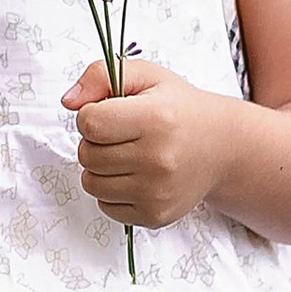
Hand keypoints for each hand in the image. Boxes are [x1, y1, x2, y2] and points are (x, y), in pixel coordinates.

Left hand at [62, 55, 243, 229]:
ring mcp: (156, 192)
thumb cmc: (179, 109)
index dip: (92, 115)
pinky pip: (105, 206)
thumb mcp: (146, 76)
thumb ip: (101, 75)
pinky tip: (135, 176)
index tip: (112, 113)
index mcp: (155, 119)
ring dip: (100, 168)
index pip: (89, 122)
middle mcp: (158, 159)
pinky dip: (112, 192)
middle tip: (123, 135)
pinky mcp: (155, 215)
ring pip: (91, 183)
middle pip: (87, 154)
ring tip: (128, 155)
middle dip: (96, 142)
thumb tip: (68, 101)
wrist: (222, 147)